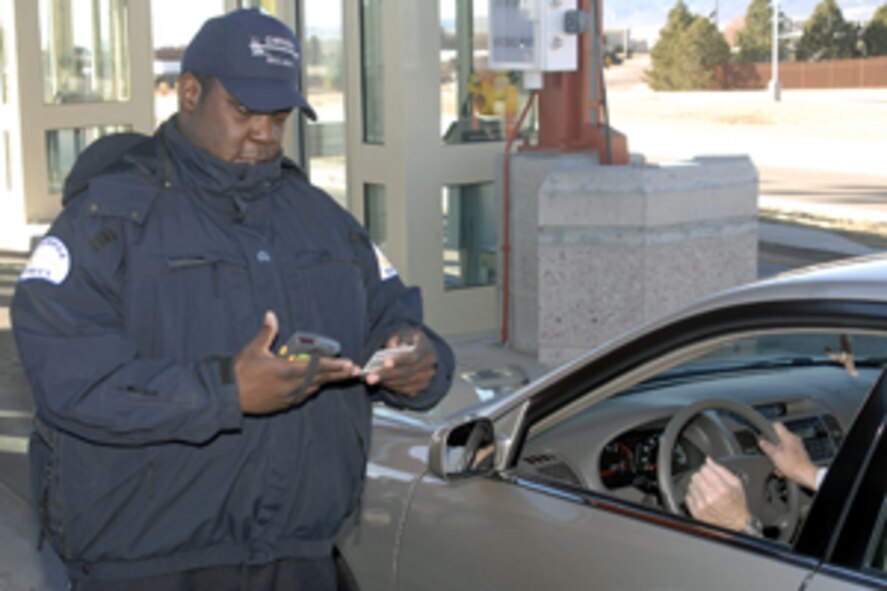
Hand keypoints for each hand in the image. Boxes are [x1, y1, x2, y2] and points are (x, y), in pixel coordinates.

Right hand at [234, 311, 358, 413]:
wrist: (227, 397)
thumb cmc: (240, 372)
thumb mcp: (253, 349)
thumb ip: (266, 332)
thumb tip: (271, 314)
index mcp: (287, 371)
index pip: (317, 367)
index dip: (334, 366)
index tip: (348, 364)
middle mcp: (292, 386)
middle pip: (321, 380)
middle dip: (339, 375)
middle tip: (354, 371)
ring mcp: (288, 397)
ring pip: (313, 388)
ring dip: (326, 382)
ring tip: (341, 376)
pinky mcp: (283, 404)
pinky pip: (302, 396)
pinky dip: (311, 389)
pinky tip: (316, 385)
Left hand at [363, 328, 436, 397]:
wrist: (421, 349)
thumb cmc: (409, 340)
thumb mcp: (403, 333)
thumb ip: (397, 338)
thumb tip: (392, 347)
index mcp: (426, 348)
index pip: (413, 356)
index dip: (399, 360)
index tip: (385, 363)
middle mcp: (429, 364)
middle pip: (407, 372)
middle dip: (387, 375)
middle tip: (370, 377)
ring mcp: (427, 376)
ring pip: (406, 383)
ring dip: (387, 382)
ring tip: (372, 380)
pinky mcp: (422, 386)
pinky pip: (406, 390)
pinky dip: (393, 387)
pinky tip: (381, 383)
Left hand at [685, 457, 749, 531]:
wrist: (734, 523)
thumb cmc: (736, 504)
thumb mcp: (736, 484)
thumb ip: (721, 470)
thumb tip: (708, 460)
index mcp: (722, 489)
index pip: (704, 469)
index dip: (709, 470)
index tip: (712, 474)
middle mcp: (710, 498)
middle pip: (696, 476)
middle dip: (702, 477)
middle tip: (710, 484)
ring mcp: (701, 506)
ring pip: (691, 485)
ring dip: (698, 487)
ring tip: (708, 492)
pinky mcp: (695, 512)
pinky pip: (688, 496)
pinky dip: (694, 496)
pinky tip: (703, 499)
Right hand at [759, 422, 818, 489]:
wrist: (806, 475)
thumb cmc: (793, 465)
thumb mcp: (775, 456)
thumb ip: (767, 447)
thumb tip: (761, 441)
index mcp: (788, 437)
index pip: (776, 425)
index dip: (768, 427)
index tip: (763, 433)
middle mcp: (794, 439)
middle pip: (778, 437)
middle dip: (772, 445)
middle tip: (768, 451)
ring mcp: (797, 446)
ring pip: (782, 447)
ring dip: (777, 454)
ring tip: (776, 463)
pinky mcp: (799, 453)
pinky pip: (788, 453)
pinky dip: (783, 459)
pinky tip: (781, 467)